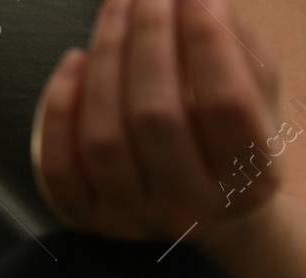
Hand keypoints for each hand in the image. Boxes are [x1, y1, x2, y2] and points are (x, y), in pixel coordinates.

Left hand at [30, 0, 288, 243]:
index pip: (225, 104)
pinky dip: (58, 112)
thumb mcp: (257, 93)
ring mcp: (131, 218)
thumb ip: (236, 49)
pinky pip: (58, 169)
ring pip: (103, 141)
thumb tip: (199, 2)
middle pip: (155, 117)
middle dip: (148, 43)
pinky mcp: (86, 219)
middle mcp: (188, 207)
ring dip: (103, 65)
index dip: (208, 43)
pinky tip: (72, 63)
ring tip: (114, 13)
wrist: (205, 207)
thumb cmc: (229, 137)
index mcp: (249, 177)